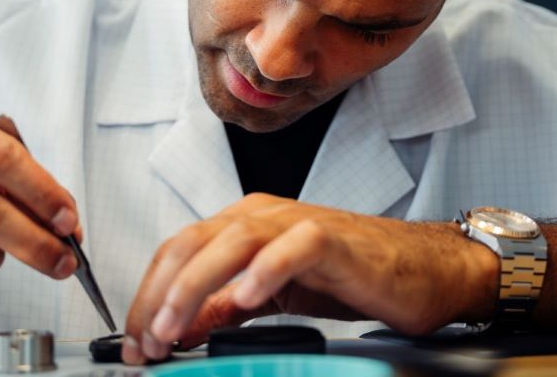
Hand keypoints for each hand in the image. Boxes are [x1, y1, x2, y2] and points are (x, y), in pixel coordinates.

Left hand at [122, 193, 497, 363]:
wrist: (420, 268)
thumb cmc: (351, 273)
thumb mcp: (272, 295)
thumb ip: (225, 306)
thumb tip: (180, 326)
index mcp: (243, 225)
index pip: (178, 251)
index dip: (149, 295)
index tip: (136, 340)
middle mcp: (263, 215)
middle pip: (194, 242)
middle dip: (161, 294)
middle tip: (147, 340)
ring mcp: (297, 222)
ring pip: (233, 240)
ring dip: (197, 285)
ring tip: (176, 326)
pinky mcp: (333, 238)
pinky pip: (294, 246)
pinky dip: (265, 270)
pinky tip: (246, 298)